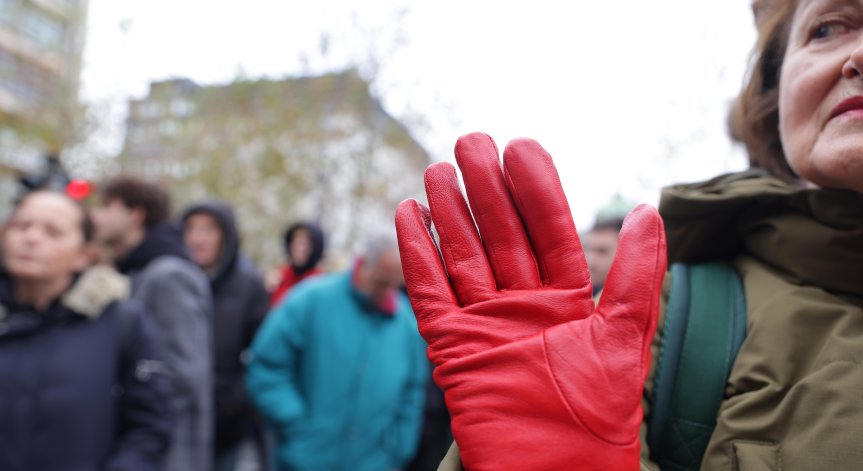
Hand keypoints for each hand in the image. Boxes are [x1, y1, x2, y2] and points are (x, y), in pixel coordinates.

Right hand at [395, 133, 665, 469]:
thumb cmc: (599, 415)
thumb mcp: (625, 337)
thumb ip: (639, 275)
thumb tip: (647, 210)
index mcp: (566, 299)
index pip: (548, 231)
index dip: (536, 189)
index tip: (522, 147)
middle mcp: (523, 305)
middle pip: (500, 235)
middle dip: (486, 189)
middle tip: (471, 141)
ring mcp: (484, 323)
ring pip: (463, 256)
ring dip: (450, 213)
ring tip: (438, 170)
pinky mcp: (452, 347)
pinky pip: (431, 293)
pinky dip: (418, 256)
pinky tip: (409, 216)